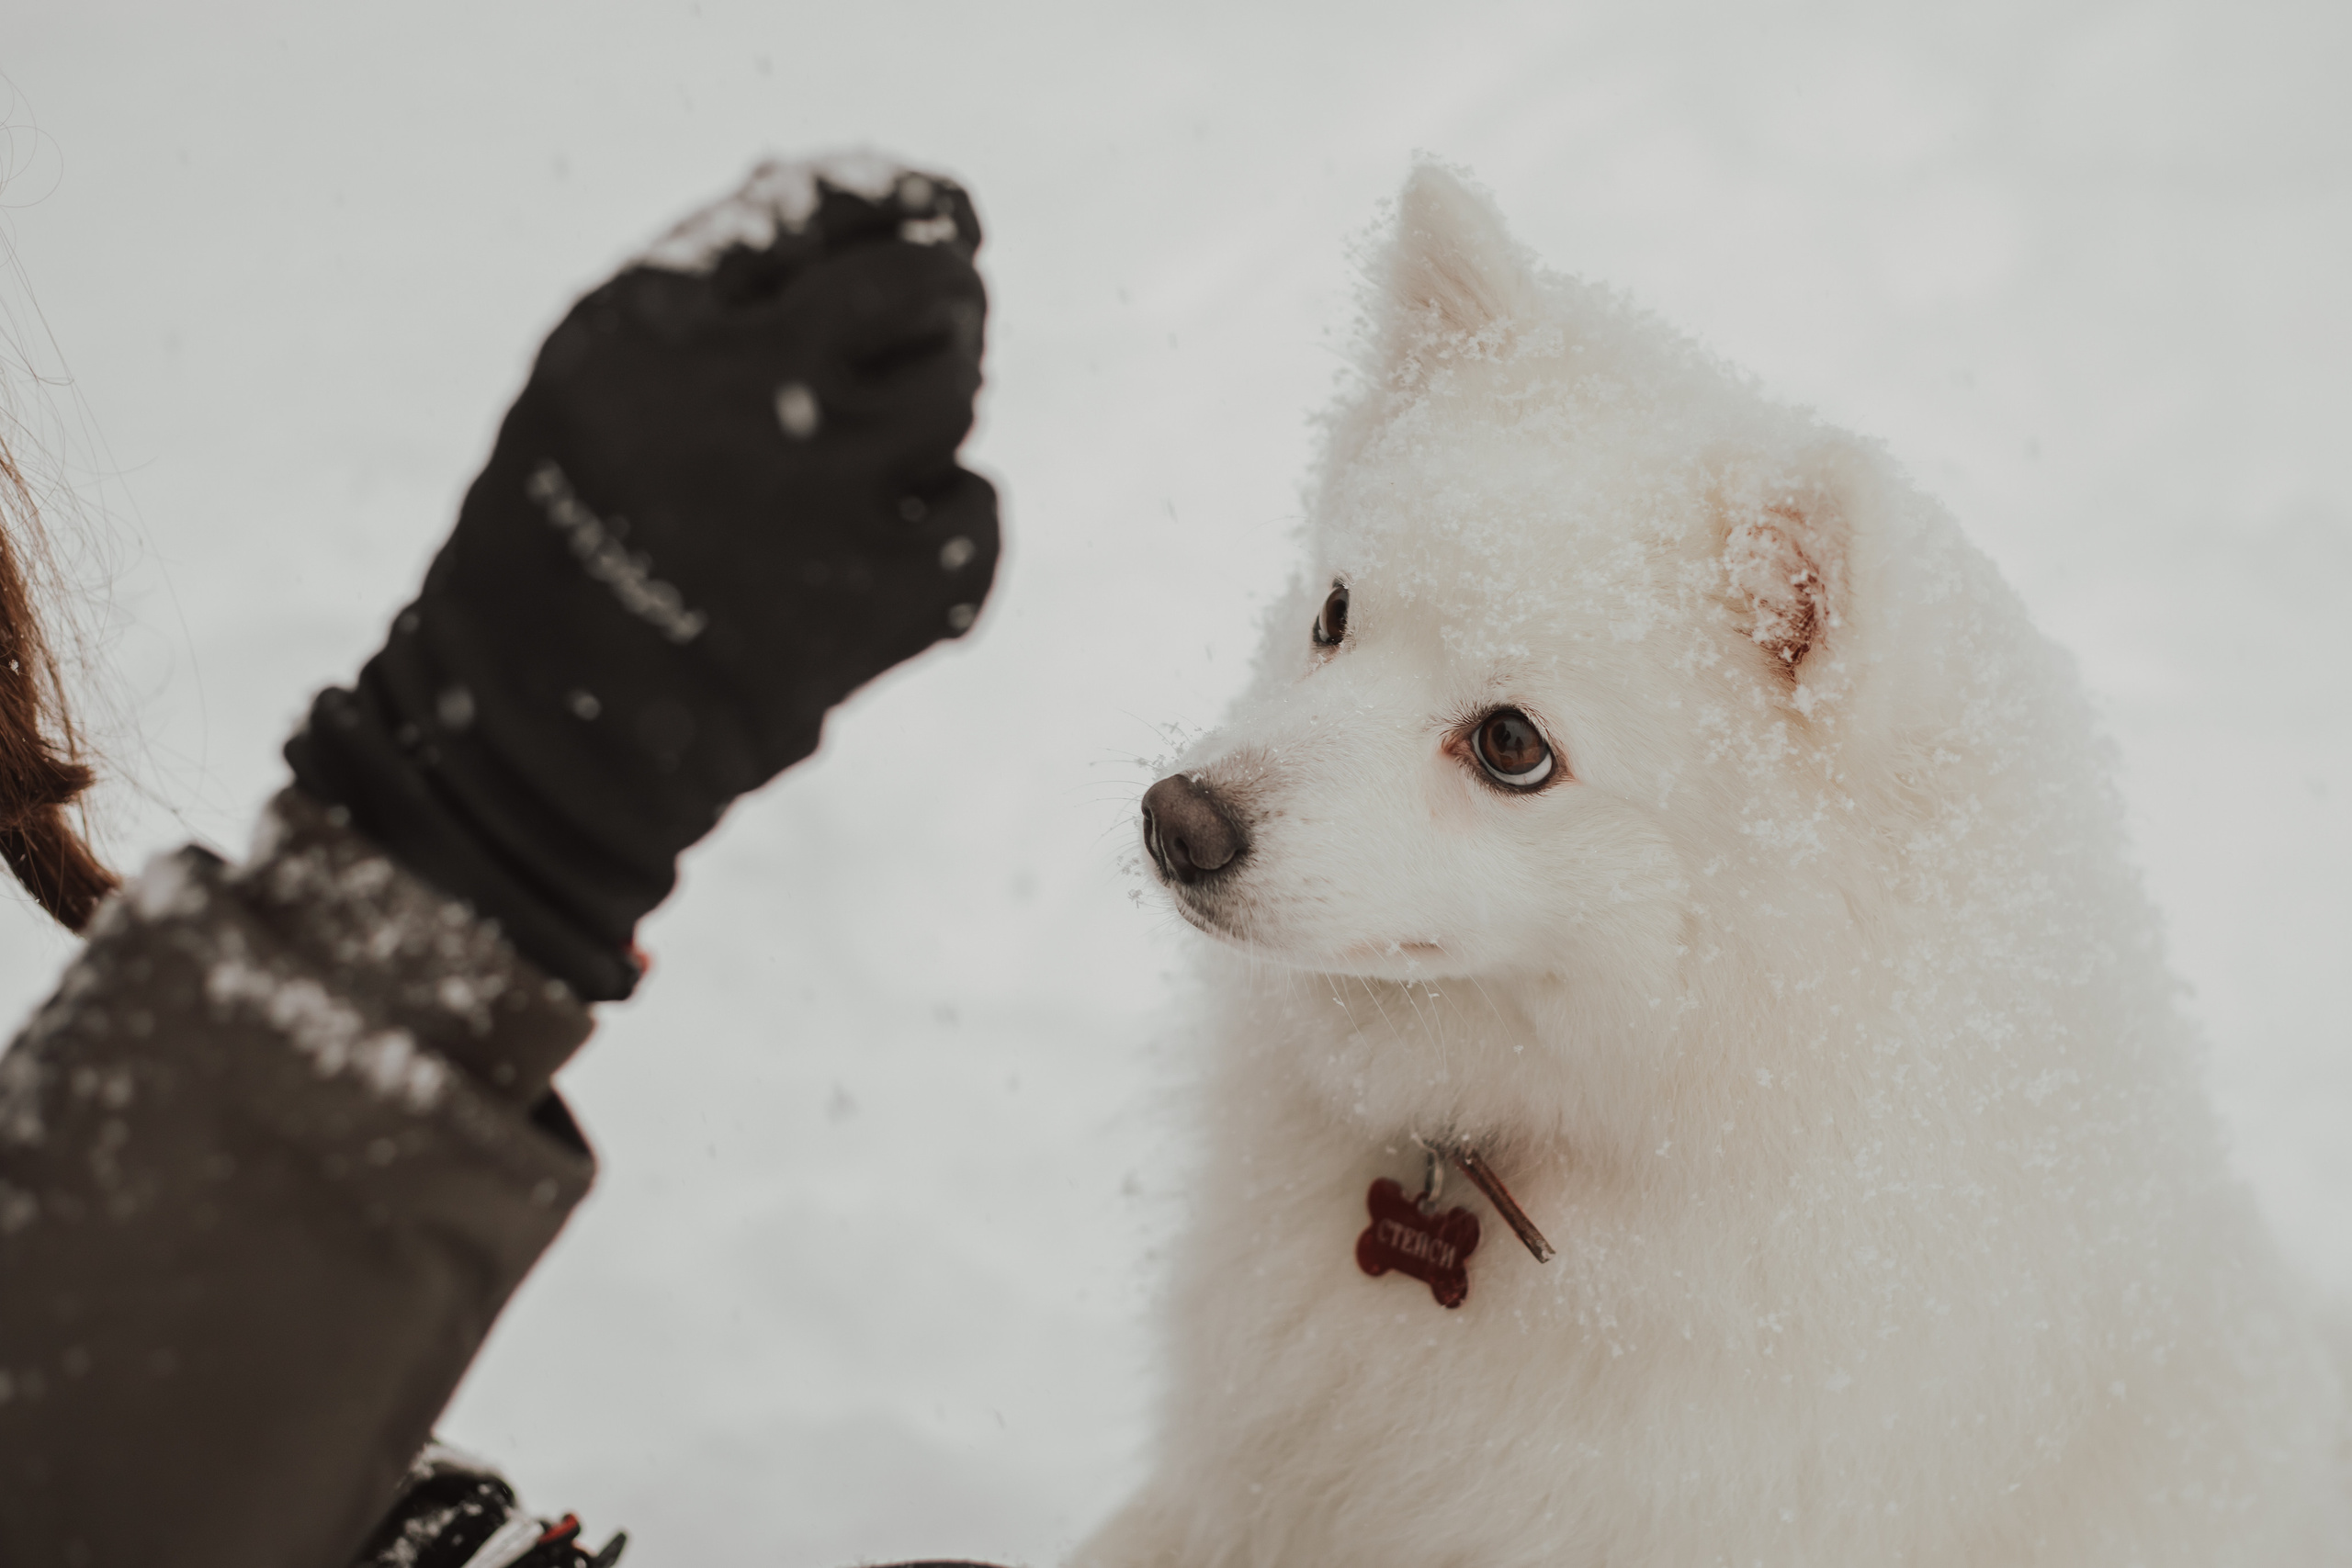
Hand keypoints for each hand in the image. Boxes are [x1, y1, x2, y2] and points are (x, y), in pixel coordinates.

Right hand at [289, 156, 999, 999]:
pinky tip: (895, 538)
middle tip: (944, 315)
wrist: (543, 729)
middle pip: (922, 290)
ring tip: (887, 439)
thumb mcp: (598, 367)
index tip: (945, 214)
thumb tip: (888, 210)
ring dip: (944, 397)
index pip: (822, 206)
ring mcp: (816, 502)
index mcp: (650, 324)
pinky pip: (977, 515)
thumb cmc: (571, 526)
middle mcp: (736, 397)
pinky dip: (955, 516)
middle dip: (948, 294)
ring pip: (955, 394)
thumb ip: (718, 277)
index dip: (906, 201)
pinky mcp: (873, 601)